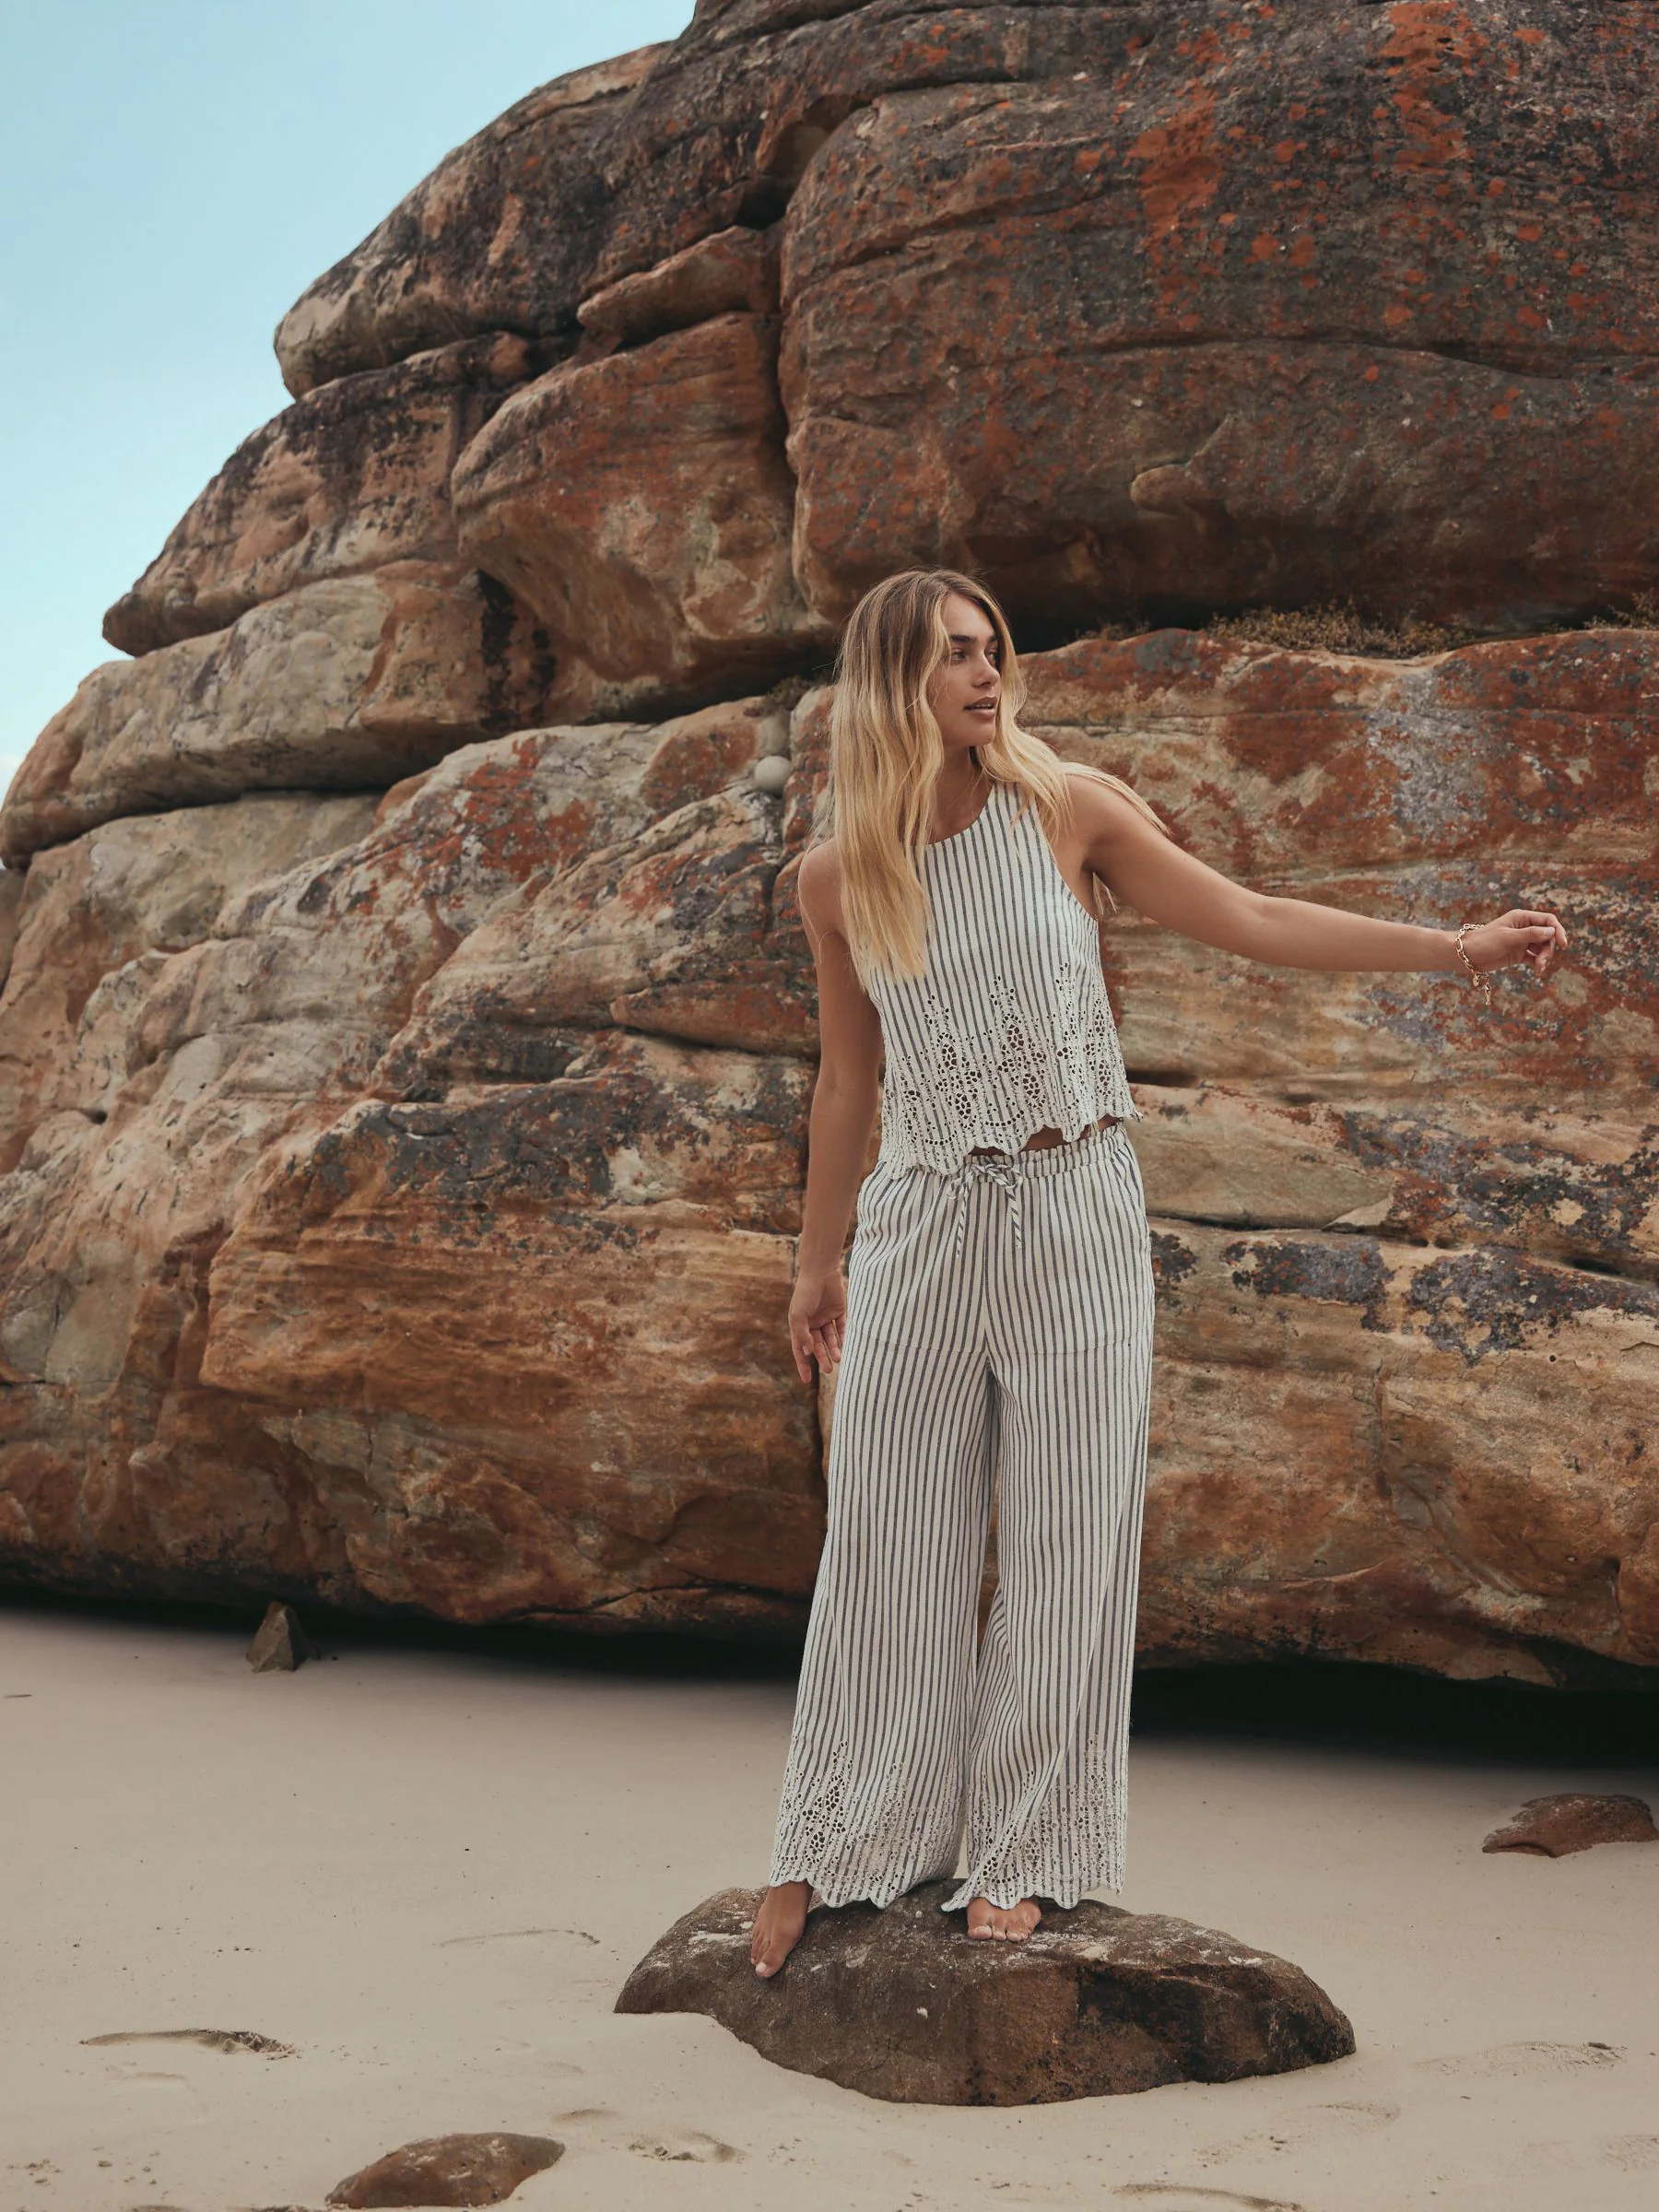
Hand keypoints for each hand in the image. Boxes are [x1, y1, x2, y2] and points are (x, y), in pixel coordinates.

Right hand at [789, 1264, 845, 1382]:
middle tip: (828, 1370)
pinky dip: (844, 1338)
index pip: (800, 1349)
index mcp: (799, 1324)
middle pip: (817, 1346)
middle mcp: (812, 1323)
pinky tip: (846, 1347)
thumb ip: (802, 1334)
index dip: (803, 1365)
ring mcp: (826, 1317)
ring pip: (831, 1339)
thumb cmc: (806, 1292)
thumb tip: (807, 1352)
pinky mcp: (839, 1311)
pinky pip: (842, 1328)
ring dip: (834, 1349)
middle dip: (822, 1358)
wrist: (821, 1271)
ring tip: (838, 1359)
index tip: (806, 1380)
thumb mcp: (798, 1315)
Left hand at [1459, 909, 1567, 979]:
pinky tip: (1538, 971)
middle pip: (1548, 937)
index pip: (1548, 921)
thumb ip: (1530, 934)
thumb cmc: (1484, 941)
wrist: (1466, 955)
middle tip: (1543, 962)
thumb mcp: (1508, 937)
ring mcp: (1522, 942)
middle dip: (1549, 949)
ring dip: (1544, 958)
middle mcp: (1524, 928)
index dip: (1558, 931)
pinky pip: (1535, 958)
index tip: (1563, 944)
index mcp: (1522, 918)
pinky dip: (1538, 964)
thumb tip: (1551, 931)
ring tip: (1539, 969)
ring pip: (1542, 949)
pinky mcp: (1518, 954)